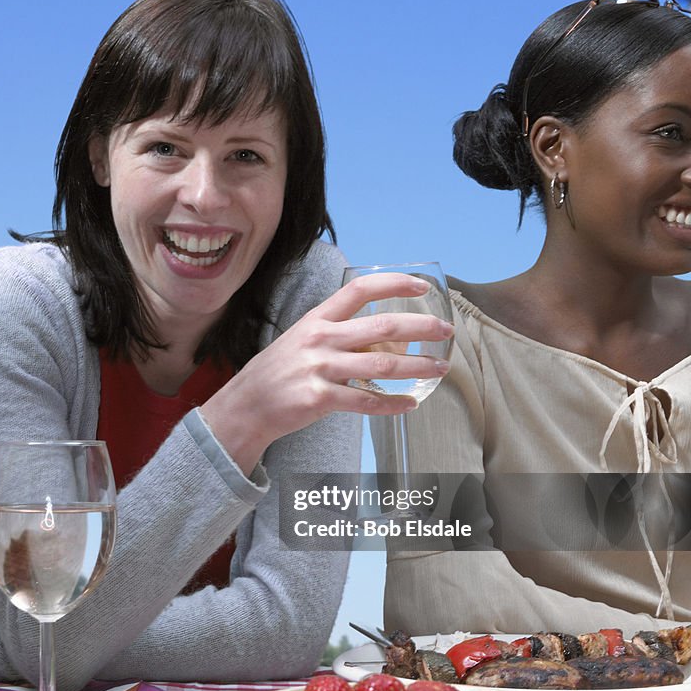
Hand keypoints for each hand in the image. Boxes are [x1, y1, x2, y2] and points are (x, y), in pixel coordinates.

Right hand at [200, 272, 453, 472]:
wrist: (245, 405)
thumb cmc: (278, 372)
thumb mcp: (303, 340)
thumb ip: (338, 334)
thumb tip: (382, 336)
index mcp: (317, 319)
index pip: (360, 290)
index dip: (393, 284)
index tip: (421, 286)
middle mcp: (320, 339)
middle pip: (382, 325)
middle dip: (421, 326)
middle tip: (445, 331)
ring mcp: (320, 369)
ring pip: (382, 364)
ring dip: (417, 366)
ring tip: (439, 368)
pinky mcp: (320, 398)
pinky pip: (366, 401)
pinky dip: (392, 404)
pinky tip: (409, 404)